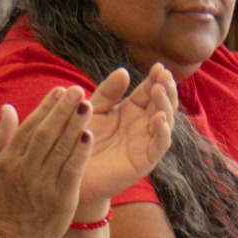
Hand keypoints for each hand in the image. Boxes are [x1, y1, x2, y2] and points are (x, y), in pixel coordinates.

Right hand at [0, 87, 92, 237]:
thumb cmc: (8, 202)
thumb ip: (2, 137)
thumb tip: (7, 107)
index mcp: (9, 160)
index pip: (29, 127)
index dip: (45, 107)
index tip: (59, 90)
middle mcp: (24, 170)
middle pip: (45, 134)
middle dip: (62, 110)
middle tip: (77, 90)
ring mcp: (42, 184)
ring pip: (60, 149)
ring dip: (74, 125)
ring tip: (87, 105)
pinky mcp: (60, 198)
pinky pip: (71, 170)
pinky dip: (80, 152)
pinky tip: (89, 135)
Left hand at [75, 64, 176, 207]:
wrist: (71, 171)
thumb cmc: (82, 139)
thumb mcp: (94, 110)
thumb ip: (108, 92)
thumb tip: (124, 71)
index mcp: (132, 110)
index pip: (150, 90)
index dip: (156, 78)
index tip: (157, 65)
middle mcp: (143, 124)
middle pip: (163, 103)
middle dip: (166, 88)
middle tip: (163, 74)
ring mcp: (146, 142)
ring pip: (166, 121)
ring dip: (166, 105)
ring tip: (160, 90)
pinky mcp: (146, 160)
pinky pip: (160, 145)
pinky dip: (163, 131)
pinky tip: (158, 118)